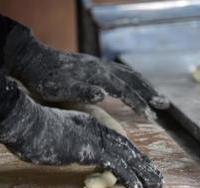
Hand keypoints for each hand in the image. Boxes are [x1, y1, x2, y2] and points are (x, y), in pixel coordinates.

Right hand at [0, 90, 162, 187]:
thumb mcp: (58, 132)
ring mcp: (96, 139)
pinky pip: (115, 166)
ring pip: (127, 158)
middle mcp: (99, 130)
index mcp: (92, 125)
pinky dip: (128, 177)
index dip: (133, 154)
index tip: (143, 165)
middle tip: (158, 178)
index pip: (119, 141)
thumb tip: (76, 148)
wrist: (25, 120)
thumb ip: (72, 138)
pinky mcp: (91, 150)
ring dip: (143, 173)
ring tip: (157, 185)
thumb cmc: (34, 127)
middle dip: (145, 165)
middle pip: (128, 149)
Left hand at [3, 24, 169, 118]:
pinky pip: (122, 73)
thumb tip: (104, 94)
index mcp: (97, 75)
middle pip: (133, 80)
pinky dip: (134, 82)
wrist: (35, 61)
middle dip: (149, 93)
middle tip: (164, 105)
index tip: (151, 115)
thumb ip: (82, 90)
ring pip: (130, 75)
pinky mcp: (98, 67)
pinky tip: (135, 88)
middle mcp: (103, 68)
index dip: (139, 103)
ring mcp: (101, 66)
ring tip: (157, 97)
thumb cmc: (46, 80)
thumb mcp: (59, 89)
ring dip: (145, 86)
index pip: (124, 90)